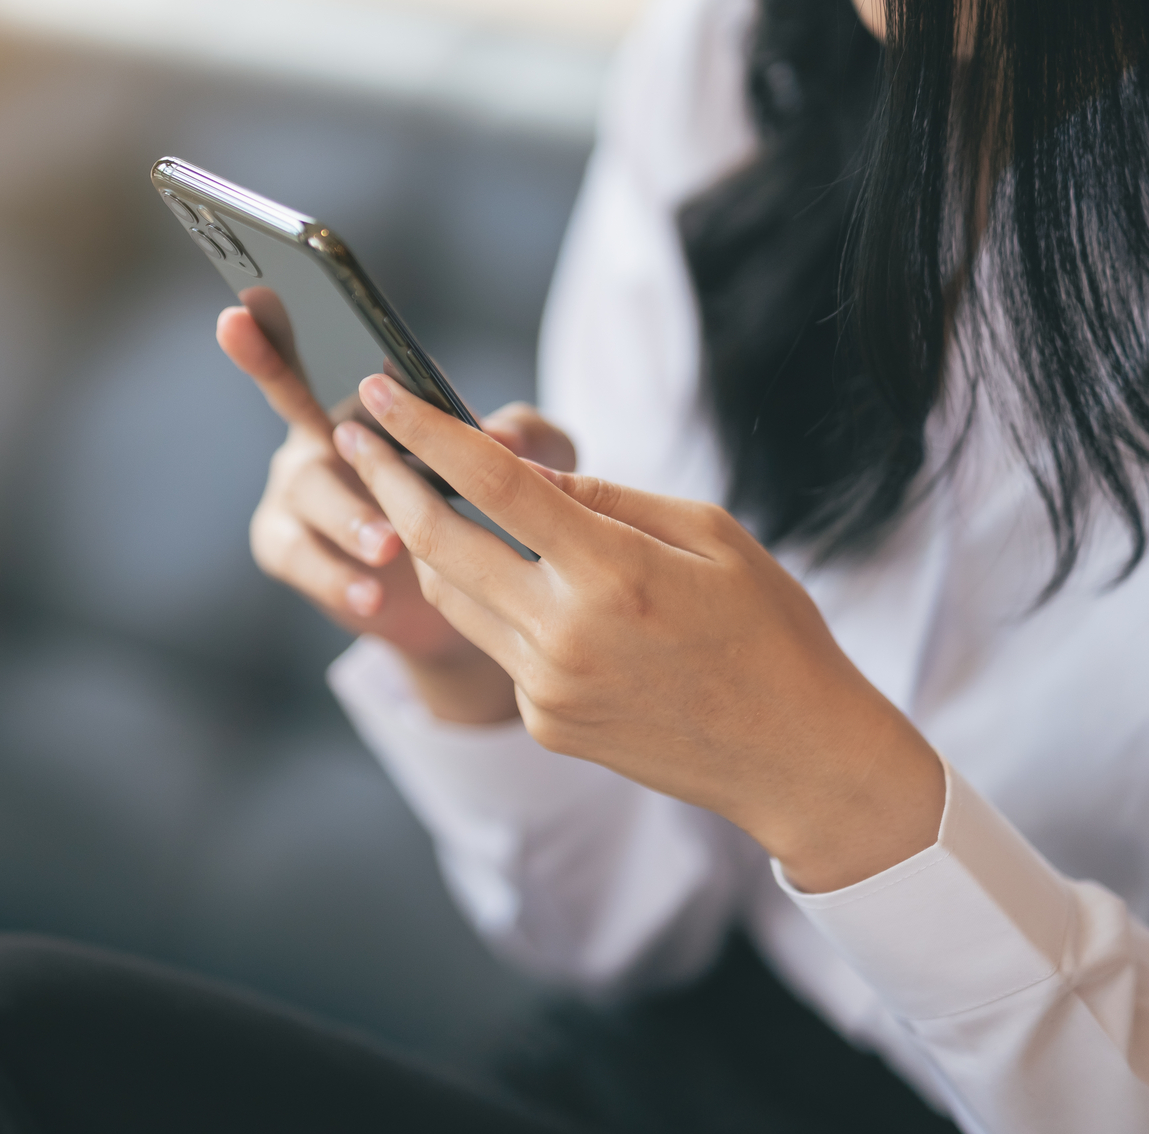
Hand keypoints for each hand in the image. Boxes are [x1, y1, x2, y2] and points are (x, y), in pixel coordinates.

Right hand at [216, 308, 573, 723]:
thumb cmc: (500, 512)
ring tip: (390, 544)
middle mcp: (322, 434)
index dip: (279, 329)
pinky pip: (298, 555)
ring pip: (306, 489)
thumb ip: (528, 440)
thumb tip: (503, 436)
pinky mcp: (297, 552)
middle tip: (287, 369)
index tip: (241, 307)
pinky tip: (372, 595)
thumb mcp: (535, 470)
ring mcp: (301, 494)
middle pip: (291, 397)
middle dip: (267, 368)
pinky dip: (334, 575)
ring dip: (348, 514)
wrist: (475, 600)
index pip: (320, 350)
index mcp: (367, 402)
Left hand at [336, 372, 944, 893]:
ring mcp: (548, 688)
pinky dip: (491, 600)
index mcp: (612, 571)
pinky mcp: (546, 724)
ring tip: (412, 491)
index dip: (426, 431)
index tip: (382, 391)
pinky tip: (513, 578)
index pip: (492, 483)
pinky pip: (496, 646)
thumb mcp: (709, 534)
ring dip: (422, 540)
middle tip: (355, 434)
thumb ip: (607, 498)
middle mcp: (565, 633)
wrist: (794, 756)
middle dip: (385, 479)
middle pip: (437, 543)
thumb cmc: (767, 628)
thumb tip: (524, 472)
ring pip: (450, 597)